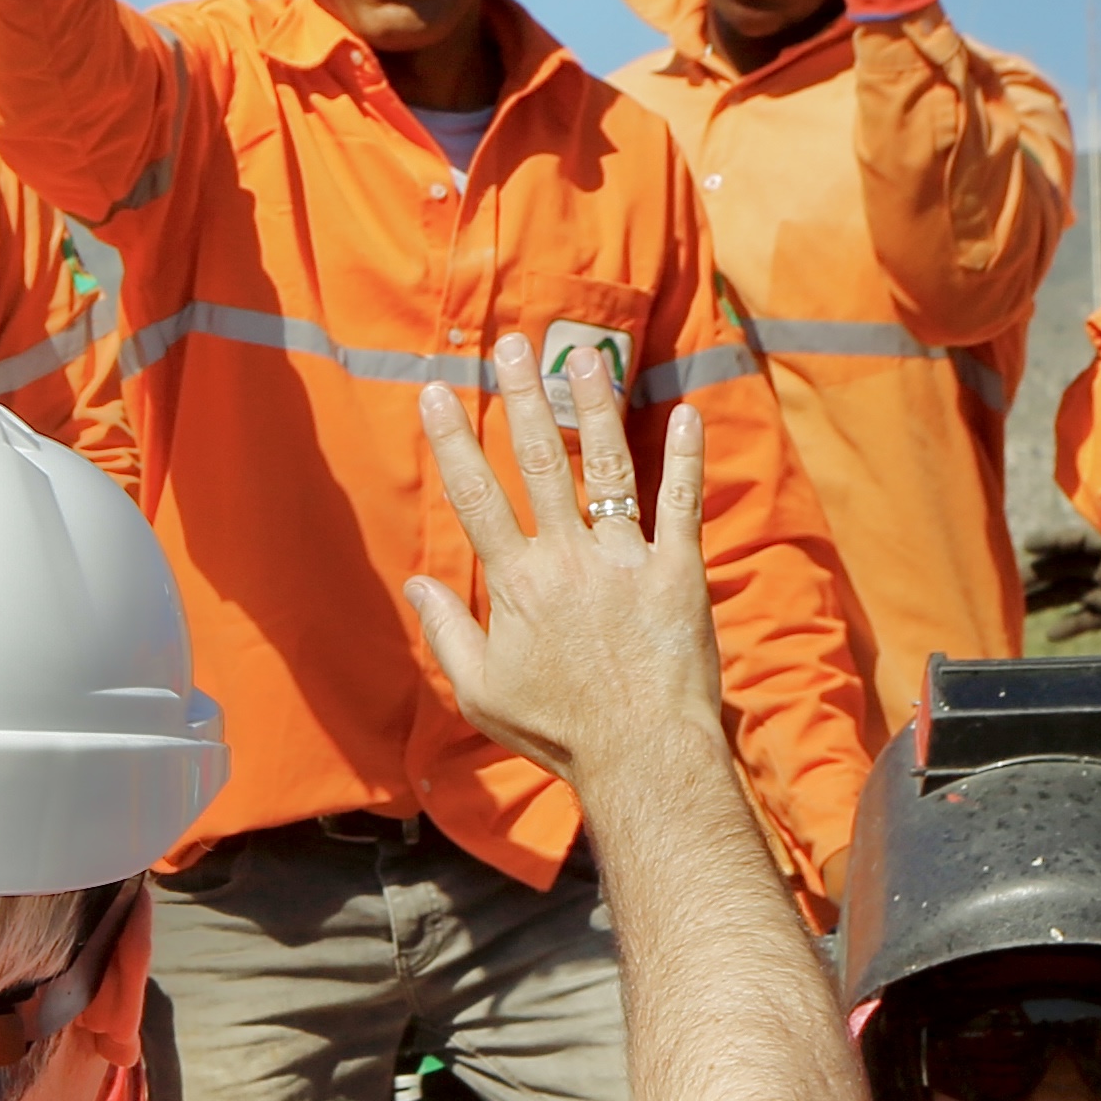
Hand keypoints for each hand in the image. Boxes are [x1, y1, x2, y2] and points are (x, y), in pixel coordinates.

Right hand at [398, 335, 722, 807]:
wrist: (641, 754)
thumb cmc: (558, 732)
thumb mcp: (480, 692)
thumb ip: (446, 632)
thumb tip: (416, 585)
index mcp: (516, 584)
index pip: (474, 497)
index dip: (452, 441)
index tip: (434, 393)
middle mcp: (568, 558)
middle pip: (539, 462)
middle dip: (522, 398)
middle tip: (511, 346)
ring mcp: (625, 560)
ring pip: (606, 467)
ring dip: (594, 407)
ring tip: (584, 357)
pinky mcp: (677, 572)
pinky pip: (682, 504)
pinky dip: (684, 458)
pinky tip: (684, 413)